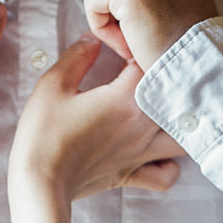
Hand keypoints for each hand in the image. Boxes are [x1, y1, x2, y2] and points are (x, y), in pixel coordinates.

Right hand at [10, 37, 183, 203]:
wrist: (39, 182)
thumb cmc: (43, 133)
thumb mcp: (53, 85)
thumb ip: (77, 57)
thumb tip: (93, 39)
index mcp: (126, 99)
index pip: (148, 63)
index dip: (135, 49)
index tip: (118, 47)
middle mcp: (143, 126)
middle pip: (176, 97)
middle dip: (163, 80)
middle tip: (141, 74)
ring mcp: (141, 153)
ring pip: (184, 138)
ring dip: (178, 123)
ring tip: (160, 112)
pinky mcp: (132, 175)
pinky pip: (167, 174)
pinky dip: (168, 163)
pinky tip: (154, 151)